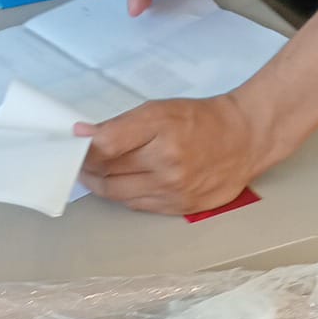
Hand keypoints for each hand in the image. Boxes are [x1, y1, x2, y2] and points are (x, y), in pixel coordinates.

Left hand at [76, 95, 258, 214]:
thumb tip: (83, 135)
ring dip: (102, 185)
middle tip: (79, 163)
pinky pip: (138, 206)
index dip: (83, 150)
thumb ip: (120, 125)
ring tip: (96, 174)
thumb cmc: (201, 120)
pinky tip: (122, 185)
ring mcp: (173, 191)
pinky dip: (124, 196)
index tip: (73, 147)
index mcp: (159, 132)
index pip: (105, 147)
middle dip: (88, 170)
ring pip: (119, 195)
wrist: (244, 140)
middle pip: (108, 176)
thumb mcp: (159, 110)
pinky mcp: (179, 208)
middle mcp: (165, 165)